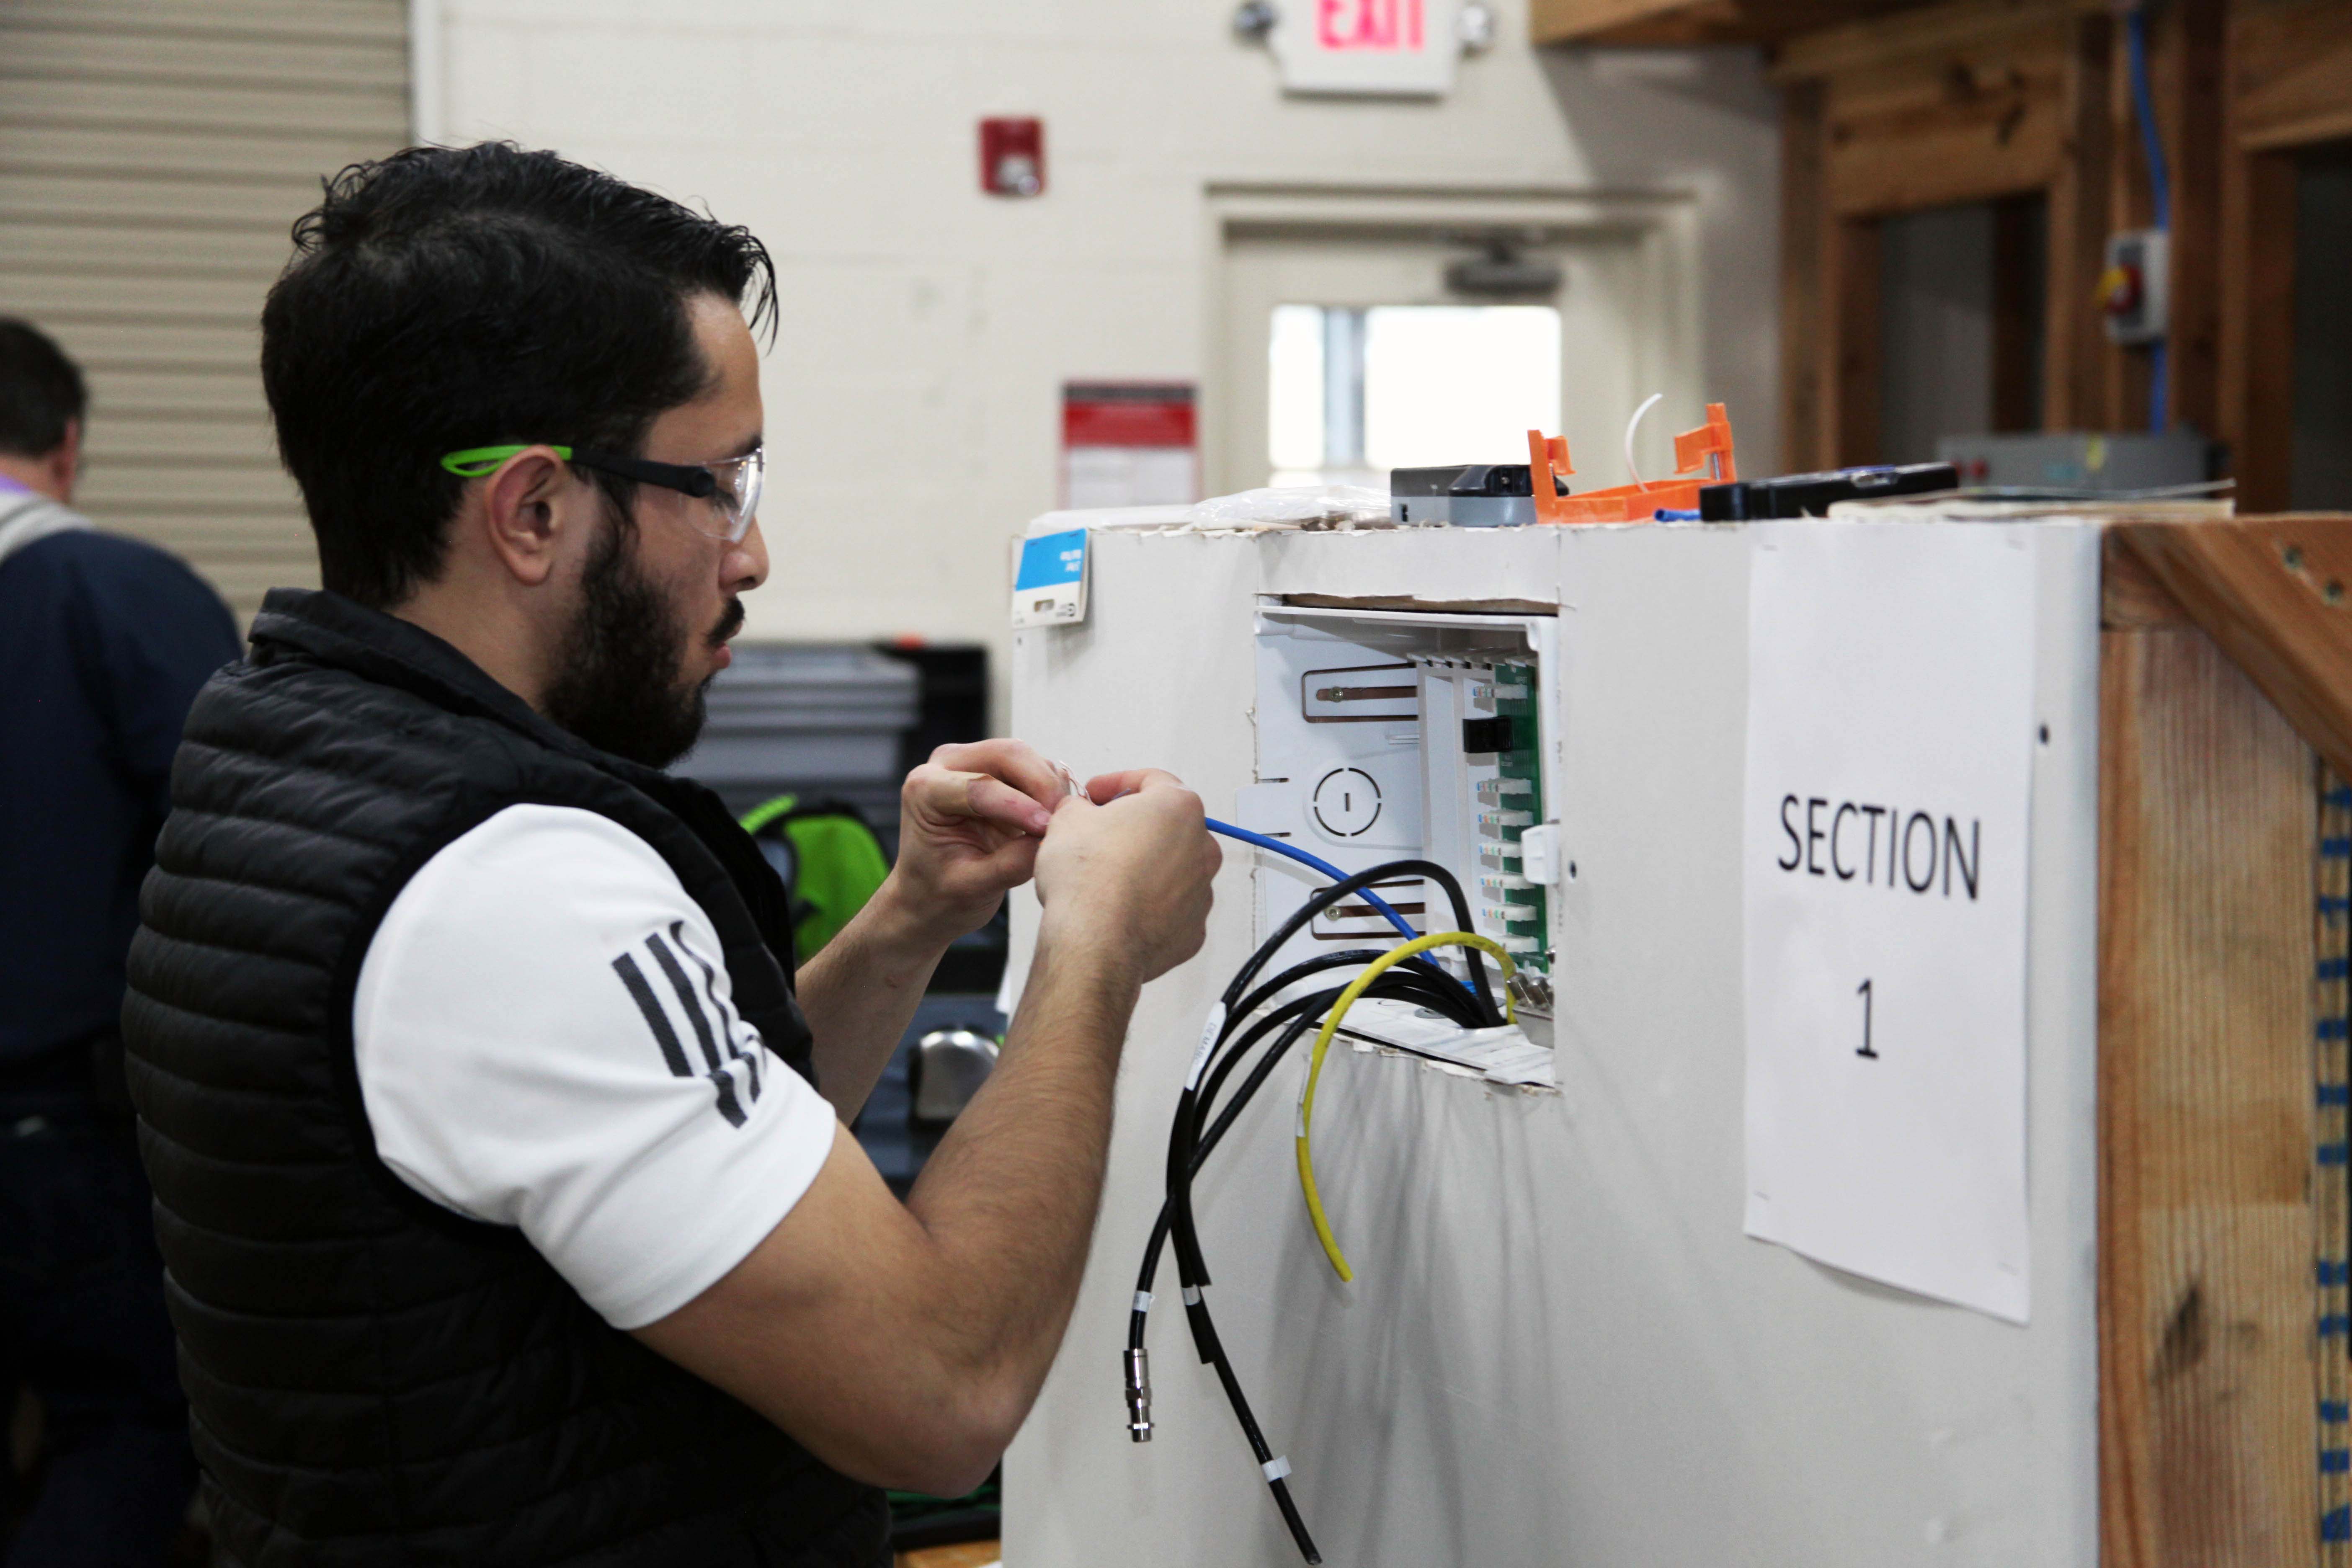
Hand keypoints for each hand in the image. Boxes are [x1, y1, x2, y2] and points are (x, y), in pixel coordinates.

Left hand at [881, 739, 1066, 948]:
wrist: (931, 894)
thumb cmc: (940, 893)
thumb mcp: (971, 889)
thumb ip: (1009, 865)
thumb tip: (1048, 840)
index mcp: (925, 790)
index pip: (979, 787)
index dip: (1018, 806)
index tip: (1046, 830)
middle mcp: (948, 765)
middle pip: (1009, 755)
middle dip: (1042, 786)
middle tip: (1061, 823)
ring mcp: (975, 763)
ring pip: (1027, 759)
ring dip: (1050, 789)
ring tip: (1056, 828)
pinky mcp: (999, 772)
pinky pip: (1036, 770)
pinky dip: (1051, 792)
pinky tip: (1051, 822)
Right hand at [1032, 769, 1220, 985]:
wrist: (1094, 943)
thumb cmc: (1087, 878)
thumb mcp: (1067, 819)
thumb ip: (1079, 806)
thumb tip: (1081, 813)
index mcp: (1178, 808)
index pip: (1151, 780)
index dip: (1115, 783)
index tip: (1094, 795)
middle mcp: (1201, 847)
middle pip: (1167, 826)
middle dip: (1134, 827)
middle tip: (1099, 835)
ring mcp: (1202, 891)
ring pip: (1172, 869)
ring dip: (1144, 867)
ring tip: (1107, 878)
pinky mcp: (1192, 929)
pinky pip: (1171, 909)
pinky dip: (1150, 906)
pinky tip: (1119, 909)